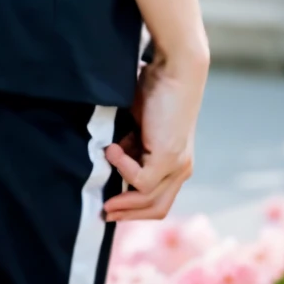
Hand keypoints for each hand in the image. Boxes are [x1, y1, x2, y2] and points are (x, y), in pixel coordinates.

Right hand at [102, 48, 207, 221]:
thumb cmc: (155, 88)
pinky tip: (110, 150)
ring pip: (149, 200)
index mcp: (176, 162)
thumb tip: (111, 158)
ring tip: (103, 197)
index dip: (134, 207)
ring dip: (123, 202)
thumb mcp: (138, 123)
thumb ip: (130, 144)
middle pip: (157, 208)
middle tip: (104, 214)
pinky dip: (122, 169)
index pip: (158, 198)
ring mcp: (177, 165)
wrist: (174, 68)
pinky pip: (141, 179)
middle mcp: (181, 168)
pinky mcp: (168, 157)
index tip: (110, 206)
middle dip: (128, 214)